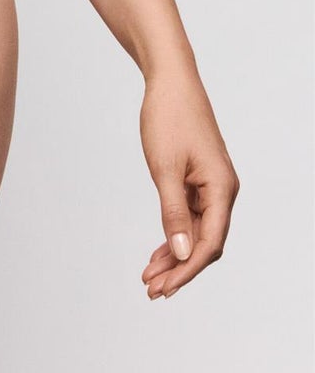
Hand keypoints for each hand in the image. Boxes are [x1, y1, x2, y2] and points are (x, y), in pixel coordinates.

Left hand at [139, 66, 238, 298]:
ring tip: (150, 277)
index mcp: (222, 189)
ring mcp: (211, 186)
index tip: (164, 288)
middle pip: (205, 243)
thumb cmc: (169, 118)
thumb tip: (182, 253)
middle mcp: (223, 191)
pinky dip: (174, 235)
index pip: (210, 243)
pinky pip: (190, 217)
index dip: (187, 270)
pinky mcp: (199, 180)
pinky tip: (158, 252)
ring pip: (197, 232)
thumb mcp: (165, 168)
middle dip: (179, 269)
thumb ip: (173, 212)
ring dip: (175, 255)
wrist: (169, 82)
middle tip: (152, 290)